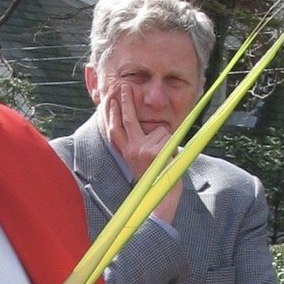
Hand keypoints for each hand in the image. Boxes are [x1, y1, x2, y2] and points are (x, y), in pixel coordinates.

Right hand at [99, 84, 181, 220]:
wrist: (161, 197)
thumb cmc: (154, 178)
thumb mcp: (140, 160)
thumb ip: (136, 143)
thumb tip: (141, 125)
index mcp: (125, 152)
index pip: (113, 128)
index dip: (110, 113)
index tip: (108, 99)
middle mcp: (131, 150)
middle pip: (127, 119)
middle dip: (125, 100)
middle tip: (124, 86)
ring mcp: (143, 150)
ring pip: (158, 129)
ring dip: (166, 139)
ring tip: (166, 156)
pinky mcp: (157, 152)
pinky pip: (170, 137)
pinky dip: (175, 145)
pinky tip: (171, 159)